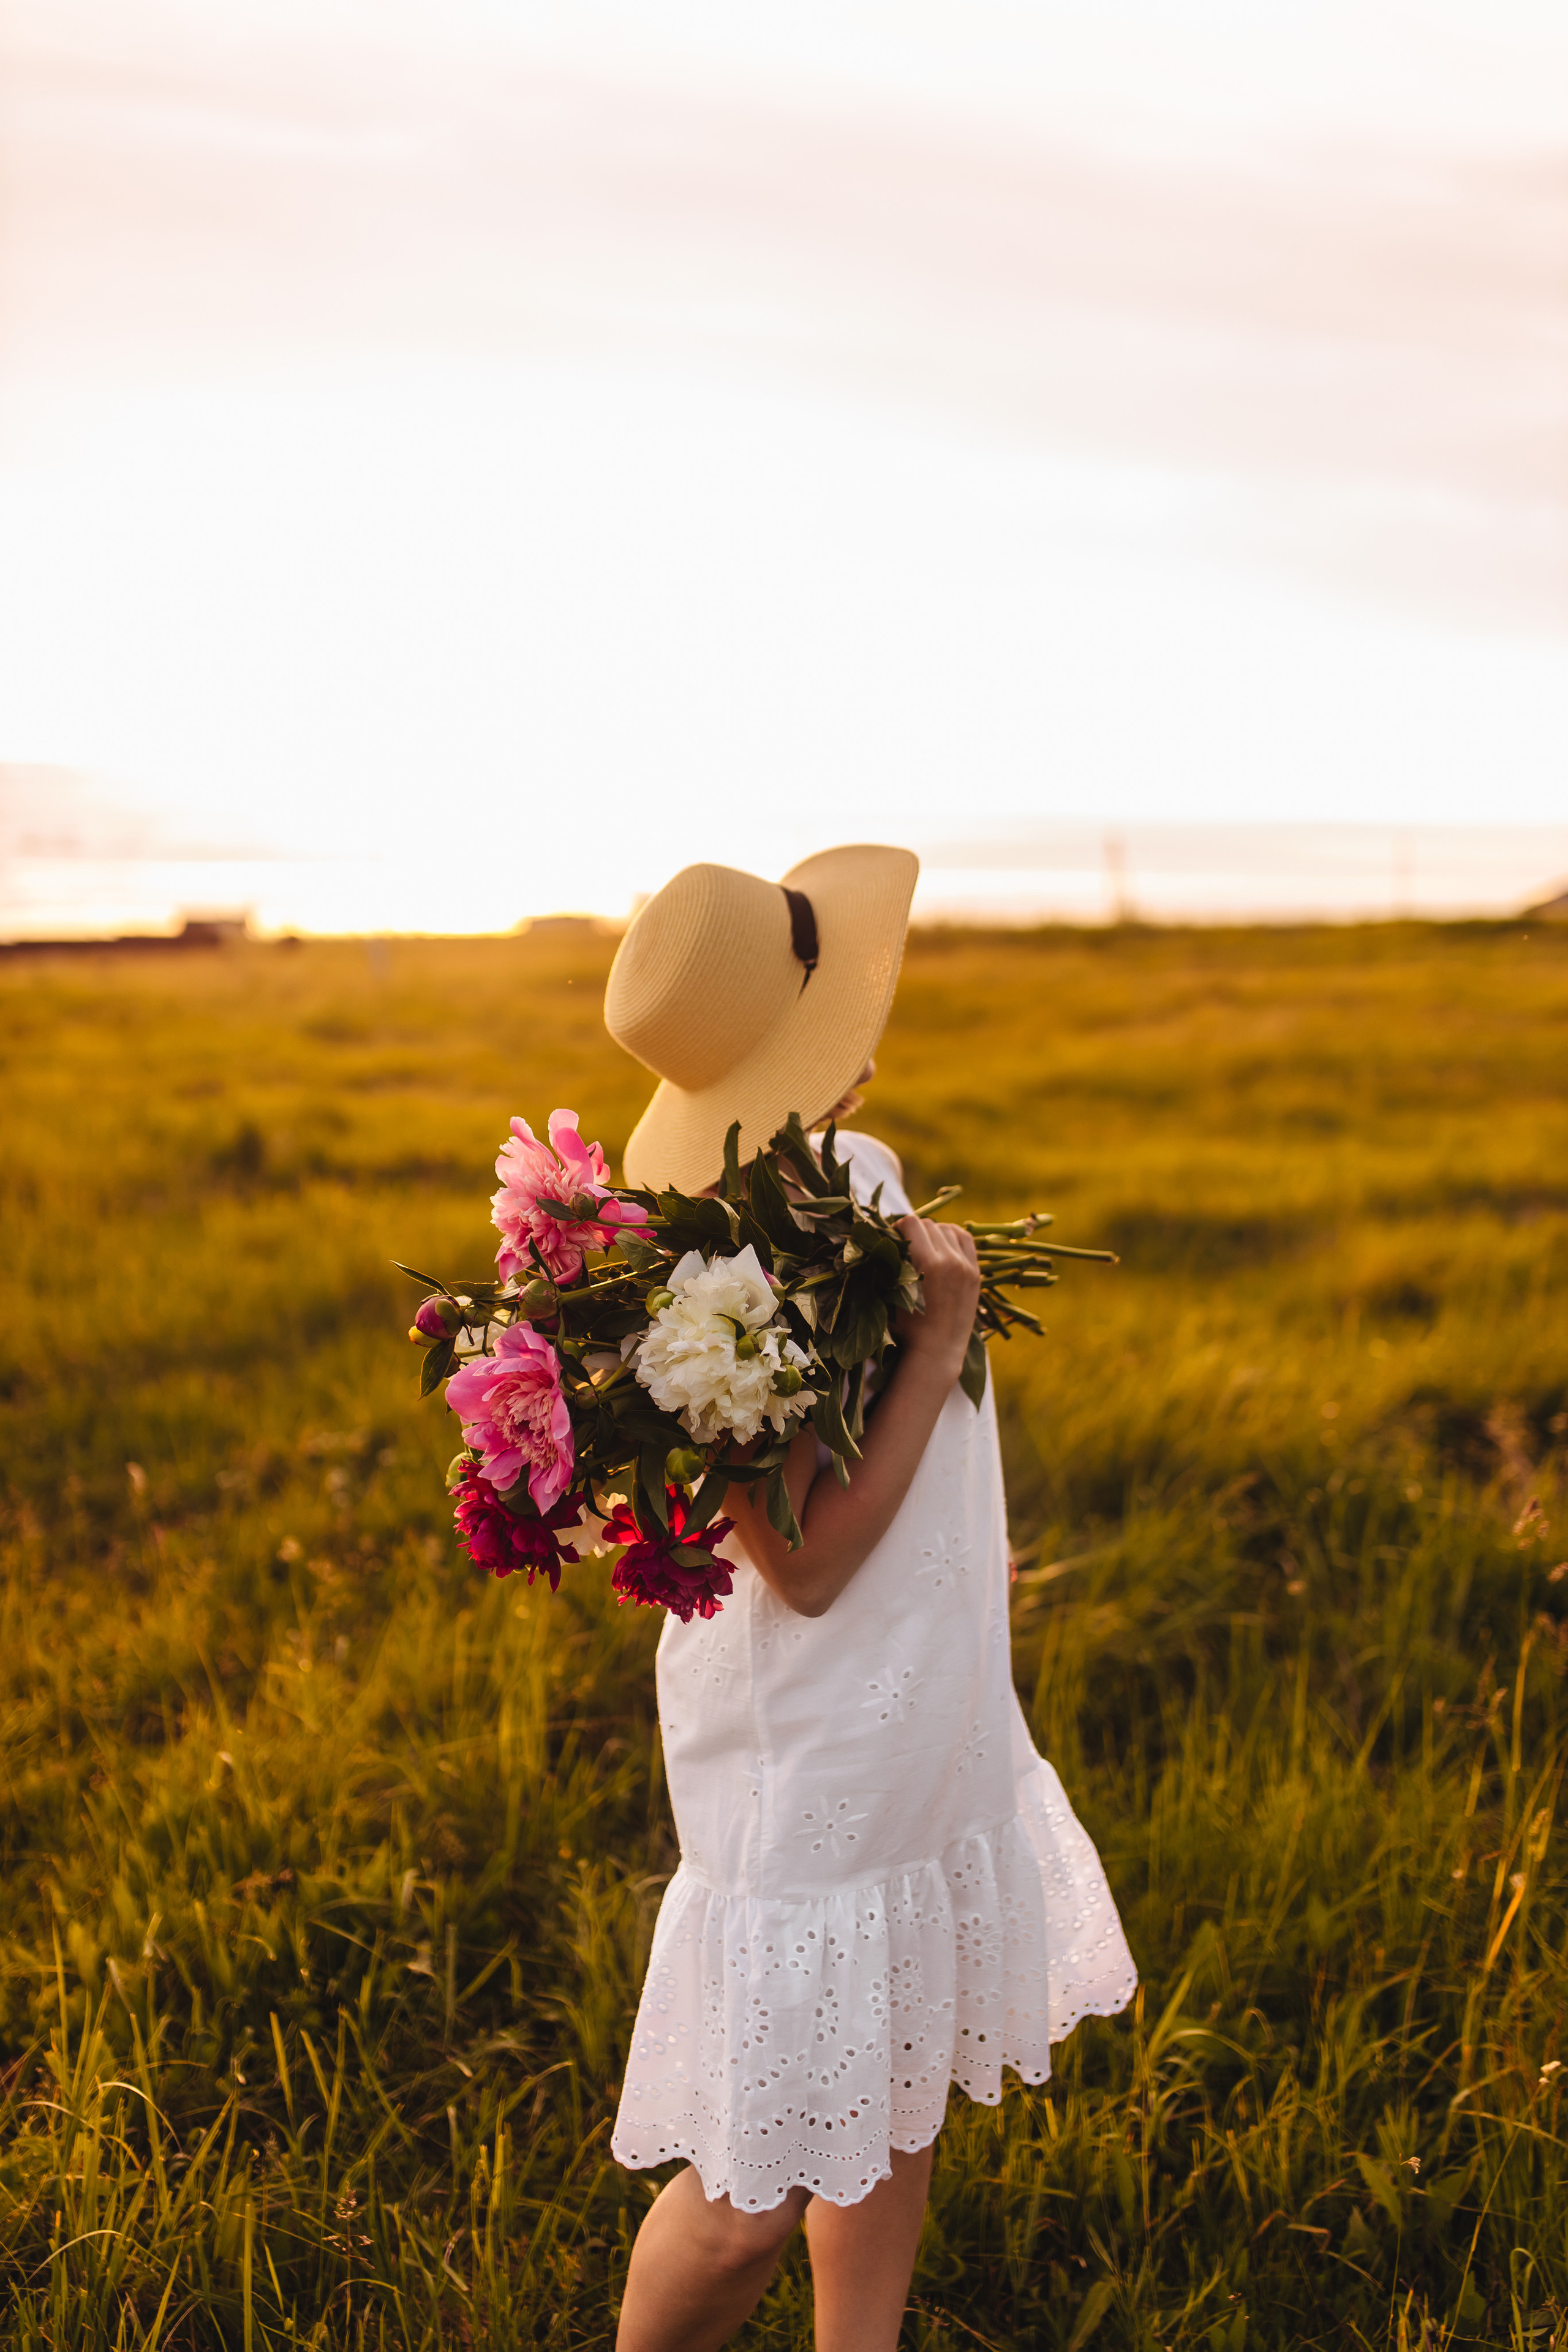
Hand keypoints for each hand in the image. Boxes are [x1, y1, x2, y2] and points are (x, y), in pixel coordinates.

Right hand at [896, 1217, 980, 1383]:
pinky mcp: (975, 1273)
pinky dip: (952, 1236)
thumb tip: (879, 1237)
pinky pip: (965, 1240)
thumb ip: (888, 1263)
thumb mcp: (892, 1292)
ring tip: (924, 1246)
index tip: (891, 1237)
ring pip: (947, 1229)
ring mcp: (967, 1266)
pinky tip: (943, 1245)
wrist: (937, 1351)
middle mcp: (951, 1261)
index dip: (897, 1226)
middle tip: (904, 1244)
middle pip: (929, 1224)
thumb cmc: (907, 1327)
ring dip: (933, 1232)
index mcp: (929, 1264)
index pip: (912, 1223)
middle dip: (913, 1230)